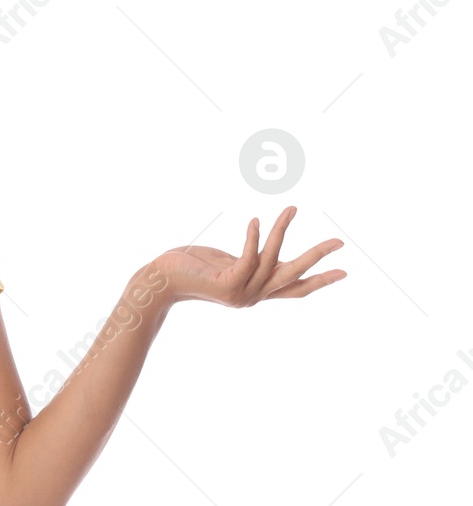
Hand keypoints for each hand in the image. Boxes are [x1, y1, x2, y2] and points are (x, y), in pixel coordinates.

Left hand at [151, 206, 345, 308]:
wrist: (161, 279)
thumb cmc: (192, 267)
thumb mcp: (229, 264)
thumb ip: (251, 261)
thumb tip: (270, 252)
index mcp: (255, 292)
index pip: (293, 289)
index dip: (319, 280)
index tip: (344, 272)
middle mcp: (251, 297)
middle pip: (292, 276)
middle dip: (316, 257)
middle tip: (339, 241)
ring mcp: (240, 294)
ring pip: (271, 260)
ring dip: (281, 231)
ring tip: (291, 209)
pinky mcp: (226, 285)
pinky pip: (249, 258)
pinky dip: (254, 238)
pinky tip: (257, 220)